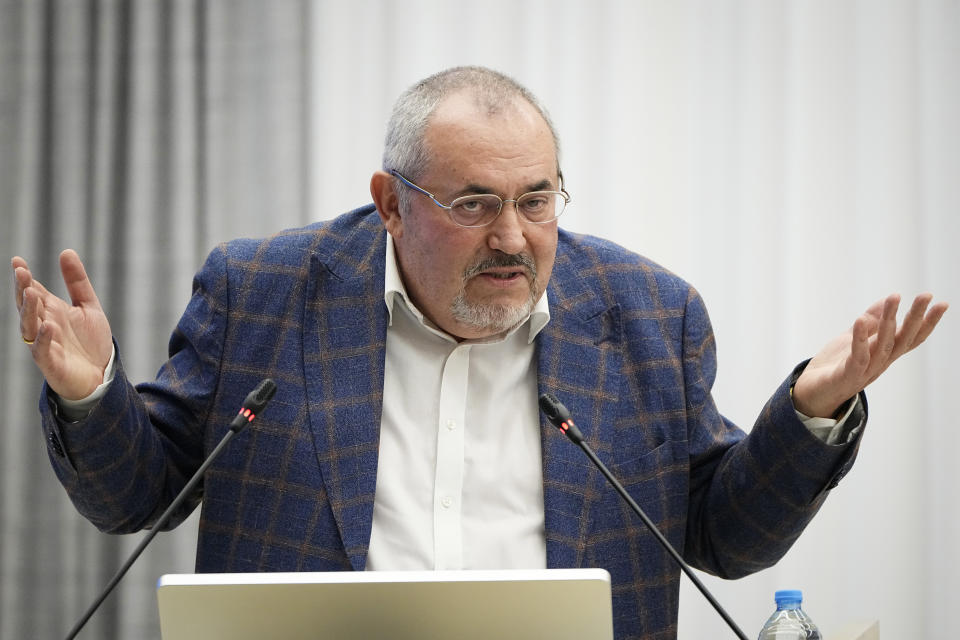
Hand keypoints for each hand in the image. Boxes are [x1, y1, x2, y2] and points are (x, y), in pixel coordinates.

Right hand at [12, 250, 113, 400]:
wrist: (102, 374)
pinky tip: (48, 326)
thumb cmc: (90, 341)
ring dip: (28, 311)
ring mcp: (46, 344)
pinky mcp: (51, 363)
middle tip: (21, 272)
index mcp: (51, 311)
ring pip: (29, 326)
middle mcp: (44, 325)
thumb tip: (66, 251)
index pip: (34, 291)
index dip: (25, 278)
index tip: (18, 261)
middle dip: (23, 289)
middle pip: (28, 306)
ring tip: (31, 293)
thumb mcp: (88, 306)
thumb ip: (77, 281)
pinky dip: (43, 338)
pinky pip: (42, 350)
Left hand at [792, 293, 947, 417]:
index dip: (926, 323)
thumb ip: (869, 322)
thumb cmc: (833, 367)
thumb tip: (885, 300)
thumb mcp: (852, 339)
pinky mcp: (846, 377)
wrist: (810, 395)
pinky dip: (860, 339)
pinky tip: (861, 320)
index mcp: (883, 355)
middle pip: (902, 340)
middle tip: (926, 295)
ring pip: (882, 346)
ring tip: (894, 298)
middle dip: (915, 317)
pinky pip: (857, 357)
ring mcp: (864, 371)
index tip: (942, 303)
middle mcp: (879, 364)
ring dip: (889, 321)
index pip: (910, 338)